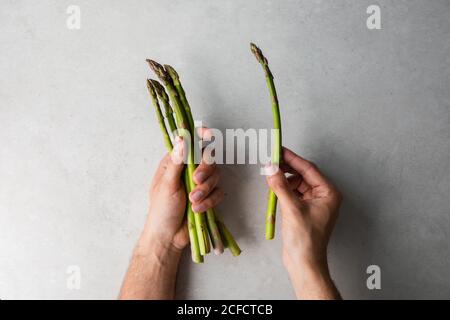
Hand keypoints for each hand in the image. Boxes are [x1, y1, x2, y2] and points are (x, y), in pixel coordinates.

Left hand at [119, 129, 223, 299]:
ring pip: (215, 176)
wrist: (168, 237)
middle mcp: (188, 170)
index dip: (200, 136)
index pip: (190, 143)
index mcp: (174, 163)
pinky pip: (218, 192)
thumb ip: (176, 162)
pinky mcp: (208, 197)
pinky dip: (210, 201)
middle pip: (207, 158)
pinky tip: (198, 210)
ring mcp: (199, 184)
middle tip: (196, 181)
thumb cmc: (161, 210)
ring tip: (193, 201)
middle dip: (205, 170)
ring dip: (205, 190)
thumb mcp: (167, 185)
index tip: (208, 135)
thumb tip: (182, 139)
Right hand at [266, 147, 341, 298]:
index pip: (308, 169)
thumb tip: (270, 167)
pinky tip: (274, 188)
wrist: (304, 262)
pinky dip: (284, 189)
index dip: (292, 159)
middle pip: (303, 174)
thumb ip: (280, 185)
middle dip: (287, 168)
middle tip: (270, 160)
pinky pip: (294, 193)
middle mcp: (324, 195)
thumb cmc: (305, 239)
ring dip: (284, 179)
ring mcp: (315, 203)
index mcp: (328, 193)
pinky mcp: (305, 210)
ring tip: (269, 175)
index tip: (279, 150)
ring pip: (297, 183)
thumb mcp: (292, 208)